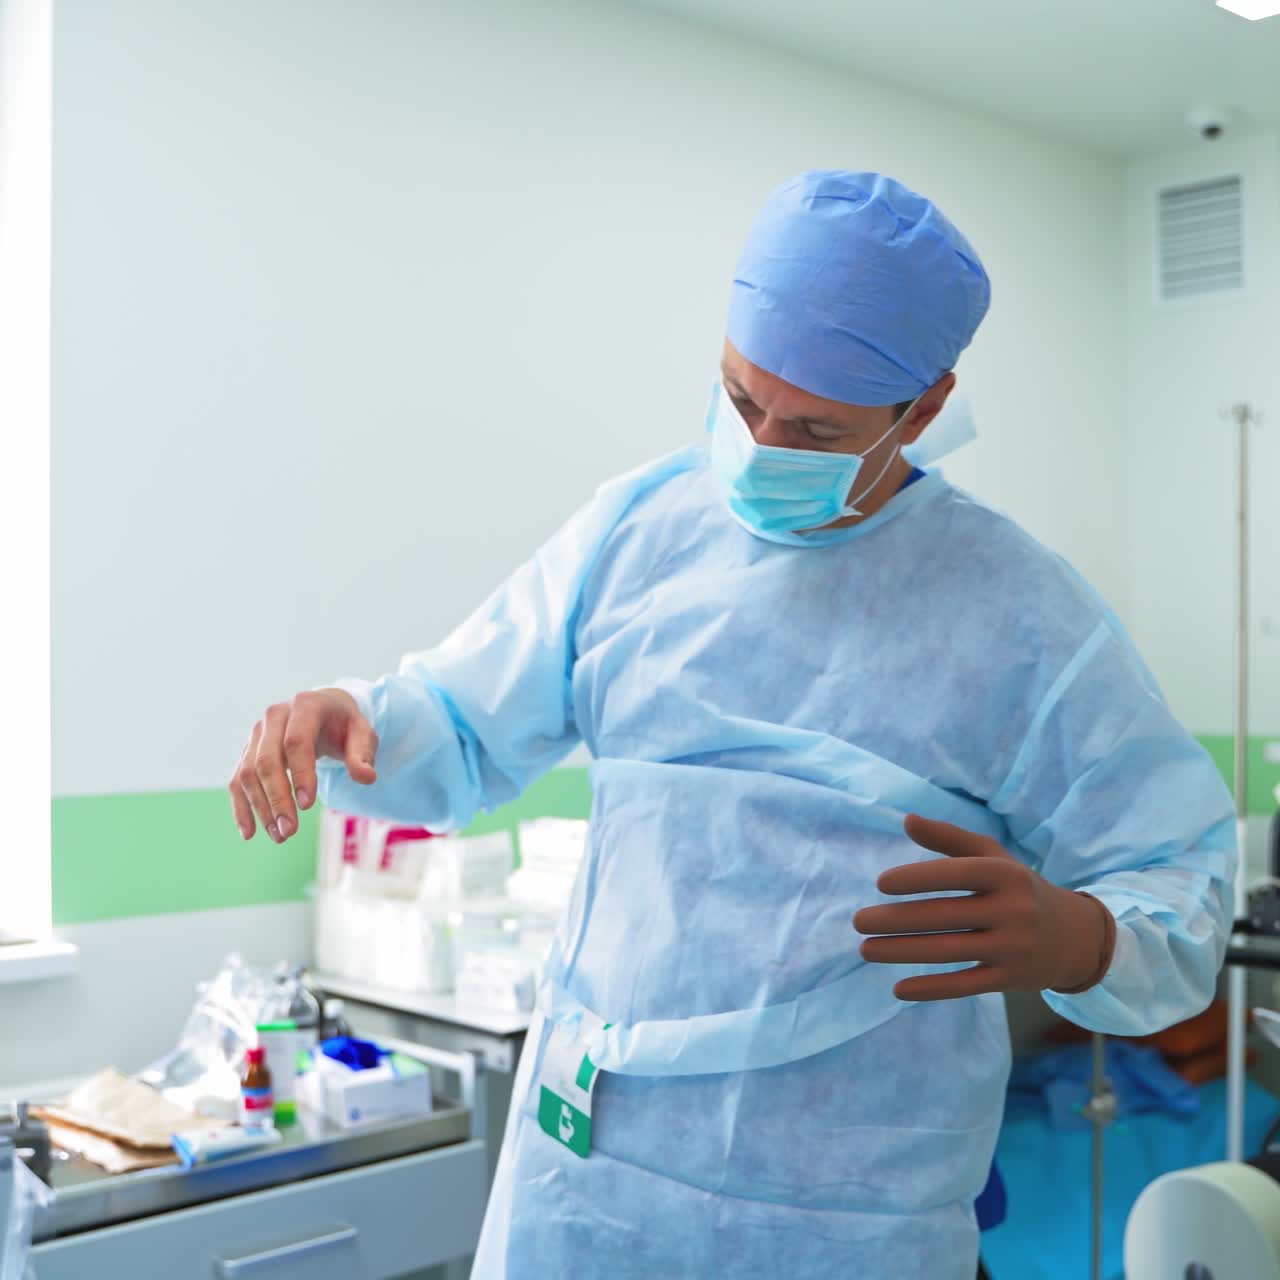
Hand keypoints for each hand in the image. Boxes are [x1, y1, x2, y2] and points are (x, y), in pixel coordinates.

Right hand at [230, 688, 377, 843]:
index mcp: (305, 705)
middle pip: (267, 760)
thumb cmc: (344, 725)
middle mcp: (275, 716)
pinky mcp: (248, 750)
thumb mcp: (362, 734)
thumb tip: (366, 778)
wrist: (324, 710)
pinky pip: (238, 780)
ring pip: (249, 773)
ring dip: (261, 807)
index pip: (296, 742)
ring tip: (279, 836)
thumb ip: (363, 754)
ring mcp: (257, 733)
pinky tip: (249, 832)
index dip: (300, 774)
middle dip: (277, 798)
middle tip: (289, 830)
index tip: (307, 805)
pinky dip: (241, 807)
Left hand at [852, 814, 1113, 1001]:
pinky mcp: (1011, 979)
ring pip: (948, 952)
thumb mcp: (992, 858)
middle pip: (944, 916)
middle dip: (895, 920)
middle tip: (859, 921)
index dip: (918, 878)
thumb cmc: (1018, 888)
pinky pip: (965, 985)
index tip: (880, 883)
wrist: (1072, 937)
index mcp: (1005, 875)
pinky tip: (898, 988)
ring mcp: (1013, 947)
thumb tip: (906, 820)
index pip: (956, 874)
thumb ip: (949, 839)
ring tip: (866, 949)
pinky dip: (931, 989)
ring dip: (902, 952)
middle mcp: (1013, 910)